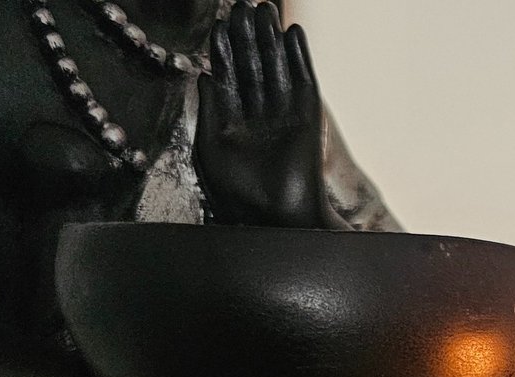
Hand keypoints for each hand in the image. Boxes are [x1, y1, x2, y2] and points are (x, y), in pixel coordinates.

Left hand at [194, 3, 344, 228]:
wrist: (275, 218)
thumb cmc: (238, 195)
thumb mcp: (210, 148)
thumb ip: (208, 111)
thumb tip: (206, 74)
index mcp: (234, 122)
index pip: (228, 75)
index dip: (224, 48)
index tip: (221, 22)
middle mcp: (260, 115)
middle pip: (253, 65)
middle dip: (247, 35)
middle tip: (243, 3)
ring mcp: (285, 114)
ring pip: (276, 67)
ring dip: (271, 37)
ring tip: (265, 7)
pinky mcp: (308, 118)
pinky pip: (303, 80)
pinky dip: (299, 56)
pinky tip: (292, 33)